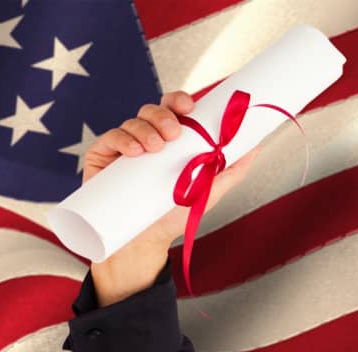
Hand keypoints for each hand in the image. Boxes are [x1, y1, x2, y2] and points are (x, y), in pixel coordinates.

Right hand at [82, 89, 263, 259]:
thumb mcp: (206, 193)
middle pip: (153, 110)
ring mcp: (123, 147)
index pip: (173, 109)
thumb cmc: (171, 217)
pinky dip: (123, 139)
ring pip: (133, 122)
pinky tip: (134, 151)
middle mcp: (146, 139)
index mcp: (169, 141)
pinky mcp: (101, 158)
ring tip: (155, 148)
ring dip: (145, 129)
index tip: (190, 107)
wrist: (141, 244)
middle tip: (174, 133)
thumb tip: (256, 146)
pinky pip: (110, 138)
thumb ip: (231, 171)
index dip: (179, 101)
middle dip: (164, 115)